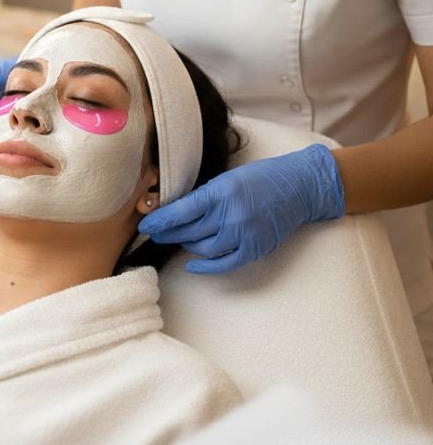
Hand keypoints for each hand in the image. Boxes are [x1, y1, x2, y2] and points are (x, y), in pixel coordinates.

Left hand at [139, 144, 344, 274]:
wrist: (299, 186)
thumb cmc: (261, 177)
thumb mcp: (227, 178)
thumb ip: (204, 196)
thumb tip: (175, 209)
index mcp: (221, 192)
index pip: (181, 211)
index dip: (159, 220)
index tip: (145, 224)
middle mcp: (231, 214)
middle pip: (188, 231)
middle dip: (168, 234)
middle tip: (155, 233)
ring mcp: (244, 234)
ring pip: (203, 248)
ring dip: (187, 245)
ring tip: (178, 239)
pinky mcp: (255, 248)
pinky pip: (224, 263)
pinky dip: (206, 267)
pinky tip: (192, 265)